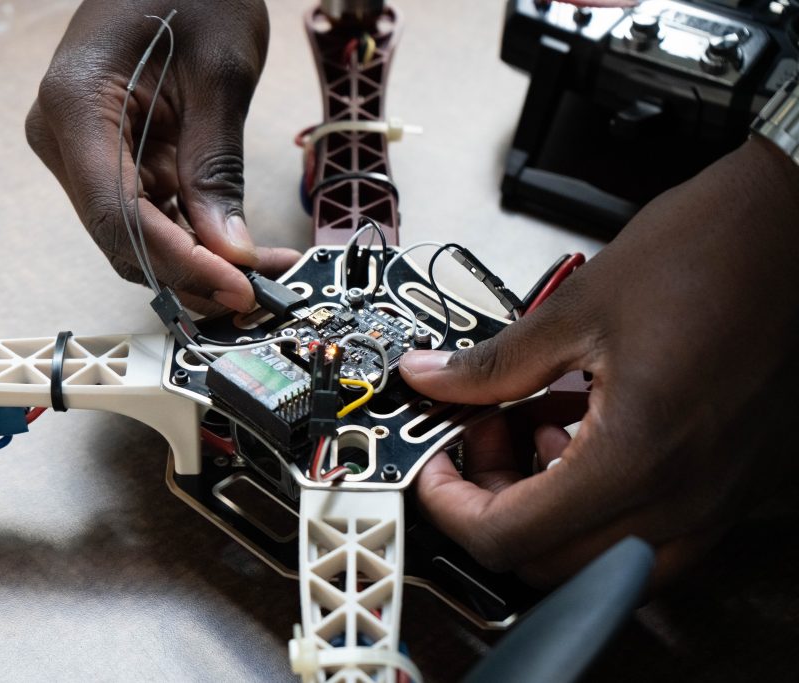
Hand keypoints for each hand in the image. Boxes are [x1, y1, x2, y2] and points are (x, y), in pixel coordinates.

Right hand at [26, 0, 299, 312]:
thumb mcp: (220, 72)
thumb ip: (216, 165)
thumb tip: (228, 251)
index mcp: (75, 105)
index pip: (118, 213)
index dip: (178, 263)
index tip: (235, 288)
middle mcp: (64, 137)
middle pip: (121, 235)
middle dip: (192, 272)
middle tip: (259, 292)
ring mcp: (82, 149)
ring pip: (135, 234)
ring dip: (197, 261)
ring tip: (263, 272)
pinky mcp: (109, 155)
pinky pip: (147, 212)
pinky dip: (192, 236)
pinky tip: (239, 248)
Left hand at [400, 137, 798, 586]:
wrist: (795, 230)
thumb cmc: (705, 255)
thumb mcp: (573, 310)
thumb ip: (490, 365)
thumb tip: (430, 380)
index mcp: (636, 457)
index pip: (509, 537)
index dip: (449, 508)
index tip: (433, 467)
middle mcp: (682, 500)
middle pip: (548, 564)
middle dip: (492, 507)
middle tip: (477, 440)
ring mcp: (714, 503)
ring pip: (598, 561)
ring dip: (543, 515)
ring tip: (527, 432)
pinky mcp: (731, 488)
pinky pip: (648, 537)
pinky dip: (596, 508)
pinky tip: (582, 437)